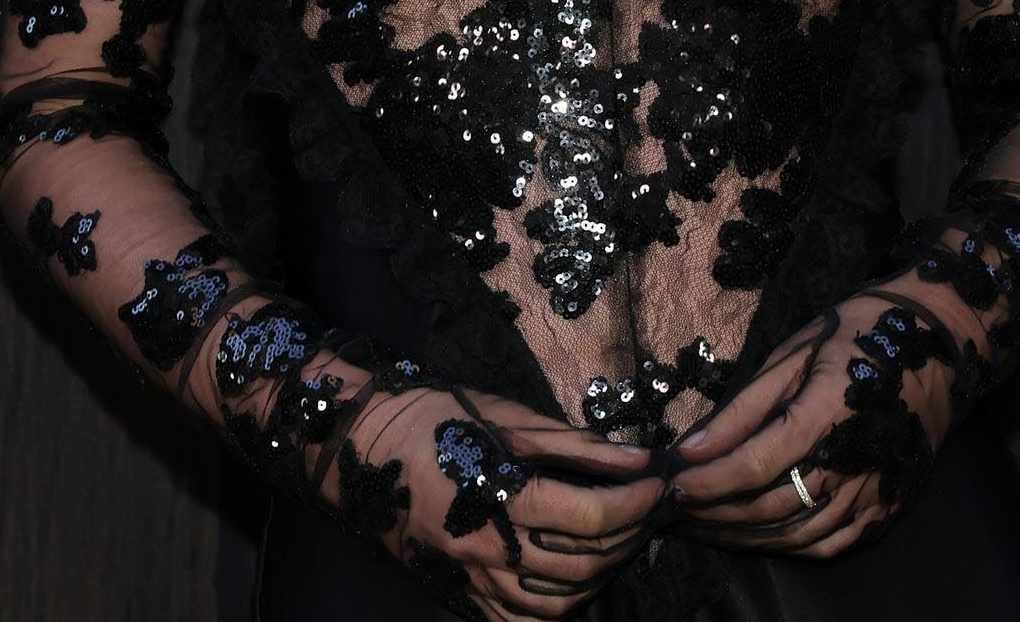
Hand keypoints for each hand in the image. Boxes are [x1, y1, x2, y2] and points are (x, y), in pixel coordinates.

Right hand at [328, 358, 671, 619]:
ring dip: (603, 572)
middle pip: (584, 560)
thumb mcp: (505, 416)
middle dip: (631, 532)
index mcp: (501, 496)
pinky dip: (560, 609)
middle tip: (651, 504)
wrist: (359, 449)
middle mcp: (489, 550)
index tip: (660, 480)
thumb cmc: (434, 418)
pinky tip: (577, 581)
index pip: (590, 514)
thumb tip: (635, 457)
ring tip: (622, 536)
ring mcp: (474, 581)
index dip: (636, 500)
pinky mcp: (463, 596)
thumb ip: (573, 443)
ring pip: (560, 600)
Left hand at [664, 288, 957, 558]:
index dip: (708, 481)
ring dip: (746, 536)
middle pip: (771, 507)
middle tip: (678, 510)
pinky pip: (832, 543)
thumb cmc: (857, 334)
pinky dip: (791, 544)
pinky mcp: (889, 506)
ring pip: (798, 534)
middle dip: (716, 513)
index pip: (754, 465)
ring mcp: (876, 491)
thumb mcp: (793, 353)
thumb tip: (693, 446)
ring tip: (708, 525)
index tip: (673, 485)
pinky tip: (762, 535)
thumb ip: (744, 407)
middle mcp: (854, 462)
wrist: (937, 341)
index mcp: (827, 414)